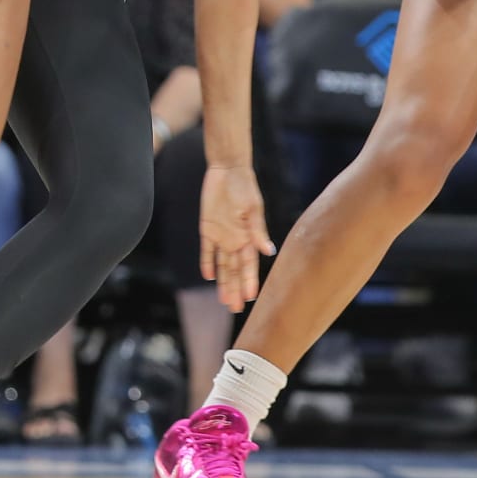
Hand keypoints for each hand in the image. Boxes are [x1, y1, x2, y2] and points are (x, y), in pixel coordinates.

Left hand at [200, 166, 274, 312]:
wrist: (227, 169)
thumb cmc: (244, 186)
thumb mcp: (252, 208)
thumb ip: (257, 230)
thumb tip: (269, 251)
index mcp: (248, 236)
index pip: (249, 264)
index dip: (249, 281)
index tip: (250, 298)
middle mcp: (236, 239)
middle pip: (235, 269)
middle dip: (235, 288)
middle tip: (235, 308)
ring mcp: (221, 235)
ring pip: (222, 265)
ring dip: (223, 282)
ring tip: (224, 301)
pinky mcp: (207, 228)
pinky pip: (207, 250)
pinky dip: (207, 263)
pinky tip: (208, 277)